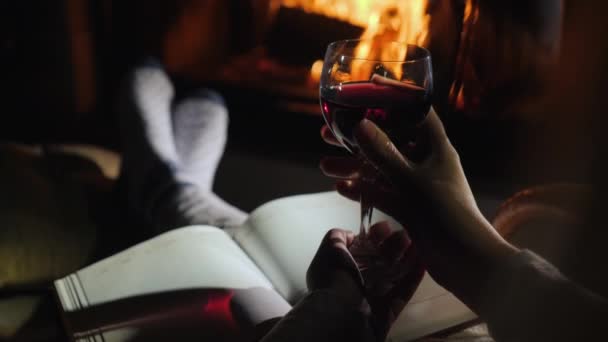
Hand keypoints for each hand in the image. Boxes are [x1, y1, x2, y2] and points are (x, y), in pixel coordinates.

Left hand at [307, 223, 423, 339]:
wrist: (341, 317)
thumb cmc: (335, 280)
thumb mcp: (329, 251)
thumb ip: (336, 238)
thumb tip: (351, 234)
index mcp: (340, 268)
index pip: (360, 248)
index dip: (373, 236)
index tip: (386, 226)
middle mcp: (356, 282)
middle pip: (379, 260)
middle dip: (392, 245)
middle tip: (405, 234)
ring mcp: (373, 297)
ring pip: (393, 274)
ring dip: (406, 258)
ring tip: (418, 242)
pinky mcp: (388, 310)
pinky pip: (403, 291)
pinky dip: (413, 277)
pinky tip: (424, 261)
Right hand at [320, 109, 518, 306]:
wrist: (465, 260)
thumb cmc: (444, 212)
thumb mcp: (410, 179)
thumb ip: (383, 152)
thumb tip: (359, 125)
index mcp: (435, 146)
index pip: (414, 111)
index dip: (391, 98)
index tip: (365, 90)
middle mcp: (426, 161)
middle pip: (388, 139)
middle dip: (358, 137)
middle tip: (328, 133)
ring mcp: (416, 184)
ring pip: (380, 168)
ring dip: (354, 166)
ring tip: (324, 165)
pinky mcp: (410, 207)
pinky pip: (382, 192)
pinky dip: (363, 189)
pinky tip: (341, 189)